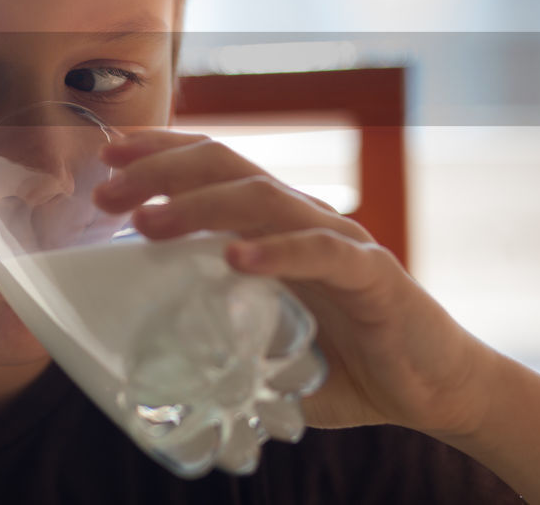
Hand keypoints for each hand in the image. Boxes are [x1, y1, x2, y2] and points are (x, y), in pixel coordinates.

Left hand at [92, 129, 496, 438]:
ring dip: (199, 205)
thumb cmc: (341, 359)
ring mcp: (337, 239)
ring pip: (263, 197)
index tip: (106, 156)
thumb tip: (141, 347)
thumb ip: (211, 331)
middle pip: (226, 166)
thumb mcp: (260, 339)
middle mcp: (301, 215)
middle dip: (160, 170)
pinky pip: (320, 252)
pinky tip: (235, 259)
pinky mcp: (371, 274)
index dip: (159, 151)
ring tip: (149, 222)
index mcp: (273, 222)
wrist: (433, 389)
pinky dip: (276, 251)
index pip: (212, 164)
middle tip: (107, 193)